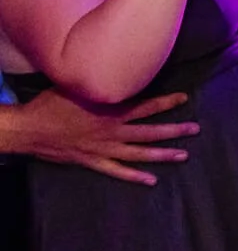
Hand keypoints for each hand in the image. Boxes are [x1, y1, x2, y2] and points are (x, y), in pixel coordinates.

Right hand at [12, 90, 197, 185]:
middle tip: (195, 129)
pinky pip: (118, 171)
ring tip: (184, 155)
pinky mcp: (92, 161)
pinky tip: (151, 180)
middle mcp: (112, 131)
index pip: (146, 106)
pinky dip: (134, 176)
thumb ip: (100, 84)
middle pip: (150, 131)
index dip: (167, 102)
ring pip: (140, 153)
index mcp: (111, 111)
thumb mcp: (79, 87)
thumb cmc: (51, 104)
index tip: (184, 98)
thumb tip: (114, 71)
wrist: (30, 128)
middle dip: (174, 130)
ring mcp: (104, 148)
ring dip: (162, 154)